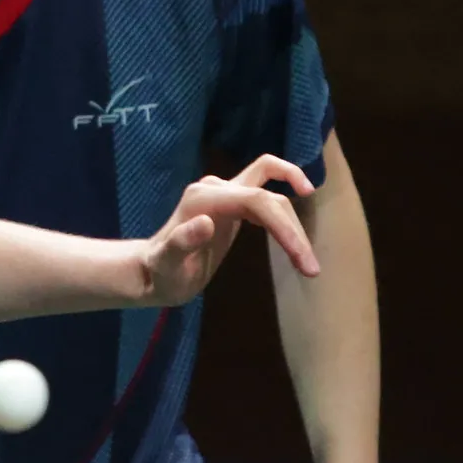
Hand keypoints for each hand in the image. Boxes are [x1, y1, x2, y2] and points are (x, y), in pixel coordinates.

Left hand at [138, 155, 320, 305]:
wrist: (151, 271)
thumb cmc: (160, 274)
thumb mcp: (166, 266)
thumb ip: (180, 243)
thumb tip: (205, 223)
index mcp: (204, 199)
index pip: (257, 200)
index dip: (284, 226)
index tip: (303, 259)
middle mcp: (215, 188)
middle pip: (269, 194)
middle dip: (293, 229)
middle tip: (310, 268)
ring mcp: (224, 192)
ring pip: (271, 189)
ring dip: (293, 220)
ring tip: (307, 261)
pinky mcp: (231, 202)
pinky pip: (266, 192)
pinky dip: (284, 211)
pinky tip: (295, 232)